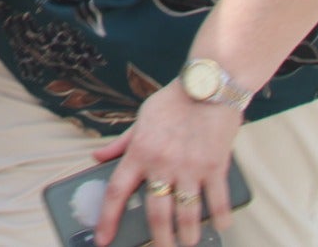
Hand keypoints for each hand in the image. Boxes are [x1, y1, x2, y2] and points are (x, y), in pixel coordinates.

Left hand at [90, 84, 243, 246]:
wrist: (207, 86)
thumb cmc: (172, 102)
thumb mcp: (140, 119)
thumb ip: (120, 143)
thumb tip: (96, 157)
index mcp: (140, 152)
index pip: (117, 192)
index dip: (108, 219)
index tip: (103, 240)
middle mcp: (162, 163)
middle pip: (156, 213)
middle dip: (158, 239)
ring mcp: (190, 167)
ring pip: (187, 214)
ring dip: (187, 236)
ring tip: (188, 244)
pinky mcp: (216, 167)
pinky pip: (218, 201)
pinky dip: (220, 217)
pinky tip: (220, 226)